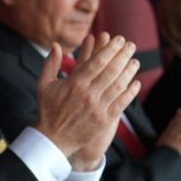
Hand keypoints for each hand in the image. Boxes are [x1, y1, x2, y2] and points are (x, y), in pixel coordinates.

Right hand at [34, 32, 139, 163]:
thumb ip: (51, 63)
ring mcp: (97, 108)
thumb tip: (56, 44)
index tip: (119, 40)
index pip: (97, 61)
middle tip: (131, 46)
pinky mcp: (104, 121)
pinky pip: (121, 104)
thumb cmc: (48, 110)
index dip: (110, 49)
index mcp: (74, 83)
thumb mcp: (44, 84)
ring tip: (136, 62)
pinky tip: (136, 84)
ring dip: (129, 72)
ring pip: (118, 85)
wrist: (52, 139)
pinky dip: (130, 93)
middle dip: (123, 55)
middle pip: (111, 70)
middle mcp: (88, 94)